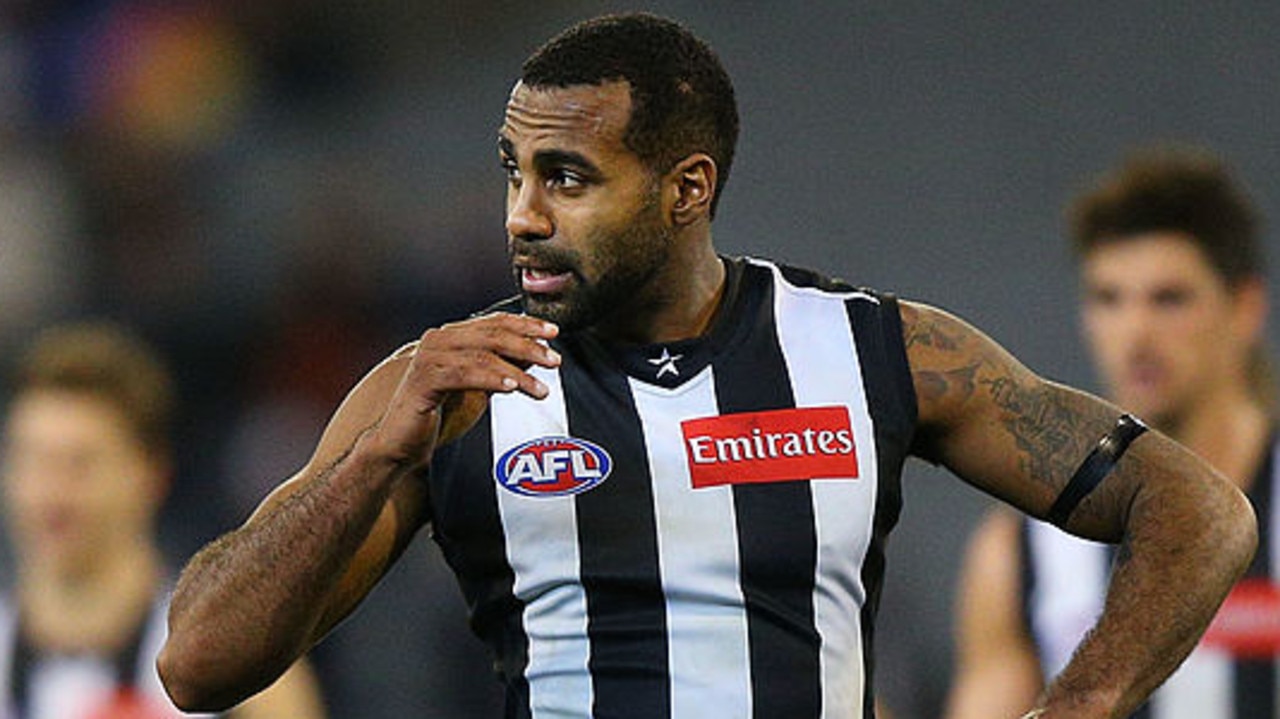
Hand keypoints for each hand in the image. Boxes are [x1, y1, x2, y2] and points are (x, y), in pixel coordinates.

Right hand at [374, 313, 559, 466]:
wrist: (402, 444)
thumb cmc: (439, 414)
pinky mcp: (423, 381)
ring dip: (516, 371)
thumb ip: (502, 368)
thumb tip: (535, 354)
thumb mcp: (479, 387)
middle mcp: (438, 340)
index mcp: (452, 336)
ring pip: (482, 356)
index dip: (525, 325)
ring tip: (540, 388)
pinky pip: (463, 375)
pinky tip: (511, 388)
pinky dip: (490, 380)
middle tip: (554, 360)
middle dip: (528, 346)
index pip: (494, 322)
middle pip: (492, 334)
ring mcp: (428, 358)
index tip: (553, 332)